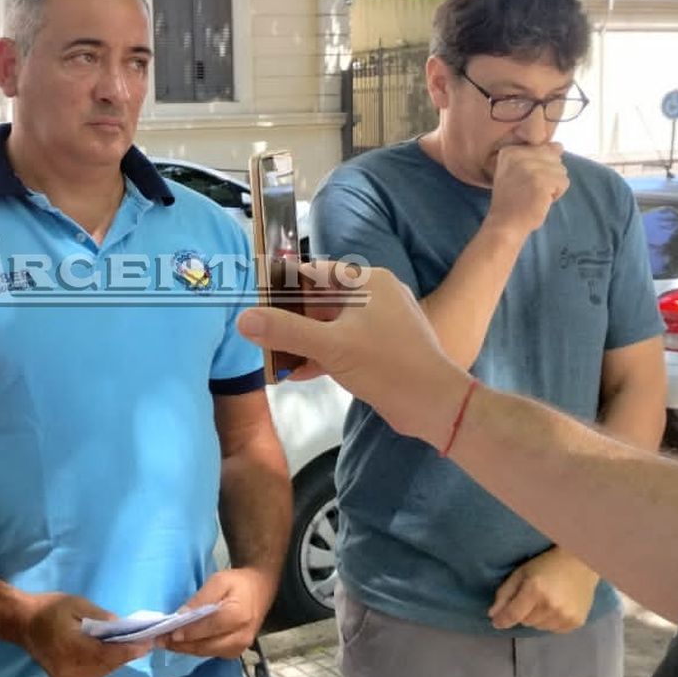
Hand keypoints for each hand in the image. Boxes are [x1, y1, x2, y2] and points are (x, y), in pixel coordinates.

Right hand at [20, 592, 153, 676]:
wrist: (22, 622)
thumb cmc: (49, 608)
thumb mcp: (77, 604)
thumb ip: (101, 617)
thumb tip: (122, 627)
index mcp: (70, 648)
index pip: (106, 654)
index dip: (128, 650)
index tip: (147, 644)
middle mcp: (69, 669)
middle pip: (106, 666)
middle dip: (125, 655)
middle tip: (143, 643)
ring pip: (100, 673)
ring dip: (115, 661)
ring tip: (130, 648)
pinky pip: (91, 675)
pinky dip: (103, 666)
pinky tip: (110, 655)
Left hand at [163, 568, 275, 657]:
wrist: (259, 590)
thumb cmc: (238, 583)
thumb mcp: (219, 581)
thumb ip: (201, 599)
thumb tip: (181, 615)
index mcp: (238, 616)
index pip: (209, 628)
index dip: (188, 632)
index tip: (168, 633)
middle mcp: (241, 637)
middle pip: (206, 645)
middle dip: (181, 644)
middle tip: (159, 640)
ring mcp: (239, 647)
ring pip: (206, 652)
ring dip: (185, 648)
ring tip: (165, 642)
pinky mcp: (235, 652)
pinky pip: (210, 653)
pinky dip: (194, 648)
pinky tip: (180, 643)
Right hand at [235, 263, 471, 446]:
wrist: (434, 404)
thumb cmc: (386, 365)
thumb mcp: (329, 346)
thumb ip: (285, 331)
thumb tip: (243, 319)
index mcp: (367, 282)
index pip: (314, 273)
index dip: (284, 287)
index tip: (257, 304)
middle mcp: (376, 295)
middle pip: (321, 300)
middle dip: (291, 320)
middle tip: (262, 336)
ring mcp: (381, 323)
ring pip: (331, 325)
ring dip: (304, 341)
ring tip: (275, 358)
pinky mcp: (383, 348)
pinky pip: (344, 344)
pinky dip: (322, 355)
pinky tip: (298, 373)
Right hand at [483, 143, 568, 238]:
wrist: (506, 223)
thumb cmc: (514, 200)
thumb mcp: (519, 172)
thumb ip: (536, 156)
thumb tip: (559, 145)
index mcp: (510, 150)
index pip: (543, 148)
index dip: (540, 167)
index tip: (523, 181)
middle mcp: (518, 154)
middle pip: (553, 157)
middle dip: (548, 175)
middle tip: (530, 189)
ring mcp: (529, 167)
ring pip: (561, 170)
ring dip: (553, 185)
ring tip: (535, 195)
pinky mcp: (541, 180)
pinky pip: (564, 182)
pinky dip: (557, 194)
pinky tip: (541, 200)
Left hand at [487, 547, 599, 632]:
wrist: (581, 564)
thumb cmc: (547, 564)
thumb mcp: (521, 573)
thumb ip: (505, 593)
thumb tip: (493, 615)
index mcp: (535, 590)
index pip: (513, 615)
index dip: (501, 620)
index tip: (495, 622)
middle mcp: (551, 606)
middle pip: (525, 622)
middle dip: (523, 613)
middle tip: (530, 598)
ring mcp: (566, 616)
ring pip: (539, 627)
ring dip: (536, 618)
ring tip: (544, 602)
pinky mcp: (576, 622)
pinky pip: (554, 630)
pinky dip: (550, 622)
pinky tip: (555, 607)